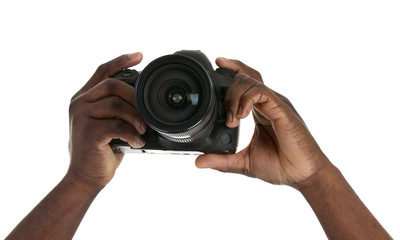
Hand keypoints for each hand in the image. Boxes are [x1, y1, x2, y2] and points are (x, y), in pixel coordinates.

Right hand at [67, 53, 145, 188]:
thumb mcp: (107, 124)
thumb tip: (143, 100)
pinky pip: (117, 125)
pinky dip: (132, 134)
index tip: (140, 56)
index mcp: (84, 97)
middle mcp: (79, 103)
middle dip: (135, 96)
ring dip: (136, 117)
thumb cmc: (100, 150)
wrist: (85, 177)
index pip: (102, 71)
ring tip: (143, 130)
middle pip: (112, 84)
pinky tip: (138, 142)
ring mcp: (81, 117)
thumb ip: (116, 108)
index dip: (121, 61)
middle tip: (147, 112)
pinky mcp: (88, 133)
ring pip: (116, 104)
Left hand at [196, 58, 330, 186]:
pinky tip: (241, 116)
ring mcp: (275, 104)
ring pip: (250, 81)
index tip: (216, 66)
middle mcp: (268, 103)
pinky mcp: (281, 109)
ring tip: (232, 119)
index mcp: (260, 111)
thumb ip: (221, 160)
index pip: (245, 82)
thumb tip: (199, 162)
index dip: (231, 71)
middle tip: (226, 114)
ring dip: (234, 97)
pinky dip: (246, 100)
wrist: (303, 175)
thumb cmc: (281, 166)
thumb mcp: (243, 162)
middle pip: (246, 76)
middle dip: (228, 87)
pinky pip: (261, 92)